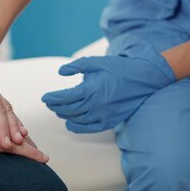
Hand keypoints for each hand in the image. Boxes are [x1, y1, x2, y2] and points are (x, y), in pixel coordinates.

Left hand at [41, 52, 175, 132]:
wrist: (144, 78)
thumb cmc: (119, 68)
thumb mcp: (96, 62)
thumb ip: (76, 66)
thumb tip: (61, 72)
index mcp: (92, 89)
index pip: (65, 98)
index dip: (53, 98)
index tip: (45, 97)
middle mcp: (97, 105)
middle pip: (68, 110)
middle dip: (56, 106)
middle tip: (49, 102)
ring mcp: (103, 116)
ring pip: (76, 120)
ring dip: (64, 115)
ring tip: (58, 109)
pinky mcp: (109, 122)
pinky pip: (87, 129)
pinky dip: (76, 126)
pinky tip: (70, 121)